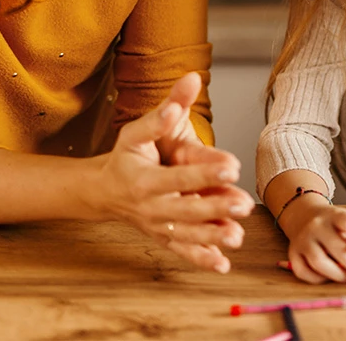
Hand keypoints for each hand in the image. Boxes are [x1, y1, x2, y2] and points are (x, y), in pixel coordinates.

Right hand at [93, 73, 254, 272]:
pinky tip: (223, 264)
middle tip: (244, 204)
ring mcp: (157, 226)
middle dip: (216, 208)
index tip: (232, 166)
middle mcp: (151, 207)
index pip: (179, 177)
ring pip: (187, 235)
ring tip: (238, 236)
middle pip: (186, 210)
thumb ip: (164, 110)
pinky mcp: (162, 238)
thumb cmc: (124, 157)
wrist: (101, 191)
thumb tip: (190, 81)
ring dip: (212, 237)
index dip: (204, 173)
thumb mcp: (136, 131)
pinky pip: (182, 251)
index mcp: (145, 180)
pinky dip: (201, 260)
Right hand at [281, 202, 345, 284]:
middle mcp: (316, 226)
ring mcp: (302, 240)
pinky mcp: (292, 254)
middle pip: (337, 248)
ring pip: (320, 263)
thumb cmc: (333, 224)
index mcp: (334, 214)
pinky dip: (320, 279)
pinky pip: (306, 273)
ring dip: (340, 276)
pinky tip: (331, 277)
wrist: (303, 215)